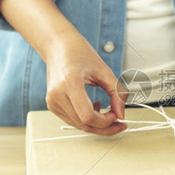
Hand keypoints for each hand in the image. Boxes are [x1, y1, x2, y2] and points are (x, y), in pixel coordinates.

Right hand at [0, 0, 126, 134]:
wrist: (58, 46)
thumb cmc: (78, 52)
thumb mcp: (104, 70)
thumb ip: (116, 93)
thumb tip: (121, 114)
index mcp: (69, 83)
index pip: (87, 116)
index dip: (105, 121)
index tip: (117, 116)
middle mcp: (57, 95)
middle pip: (84, 125)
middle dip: (105, 127)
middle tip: (119, 123)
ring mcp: (52, 102)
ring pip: (79, 126)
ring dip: (97, 124)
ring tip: (107, 111)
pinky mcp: (52, 105)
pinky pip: (73, 120)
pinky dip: (86, 120)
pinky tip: (94, 108)